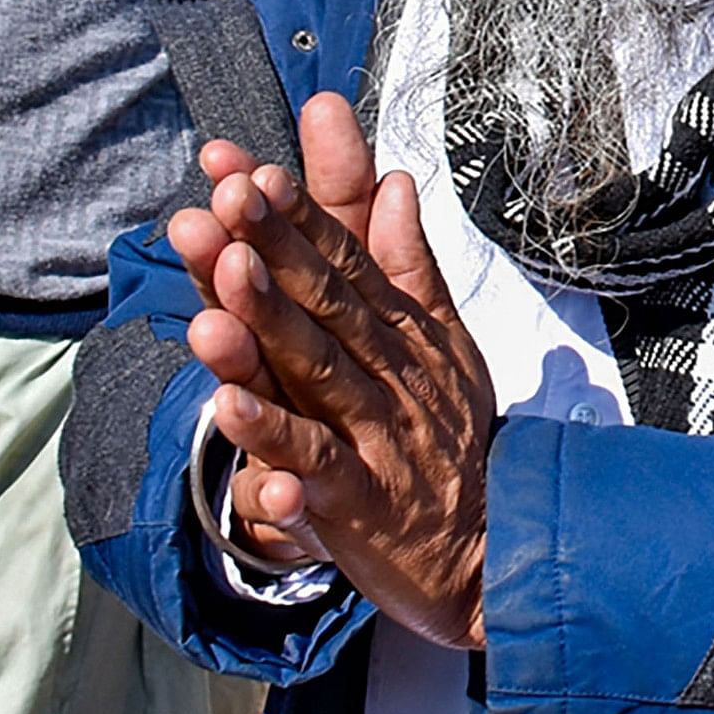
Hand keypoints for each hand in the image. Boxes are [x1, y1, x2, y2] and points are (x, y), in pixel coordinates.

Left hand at [165, 94, 496, 646]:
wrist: (493, 545)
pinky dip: (274, 439)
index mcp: (399, 332)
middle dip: (273, 247)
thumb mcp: (439, 340)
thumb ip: (406, 262)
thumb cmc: (451, 437)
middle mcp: (386, 373)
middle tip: (225, 198)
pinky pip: (313, 465)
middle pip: (324, 303)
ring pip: (314, 373)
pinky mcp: (357, 501)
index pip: (344, 260)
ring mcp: (373, 435)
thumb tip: (394, 180)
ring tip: (220, 281)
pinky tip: (228, 408)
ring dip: (265, 328)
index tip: (248, 169)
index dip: (296, 213)